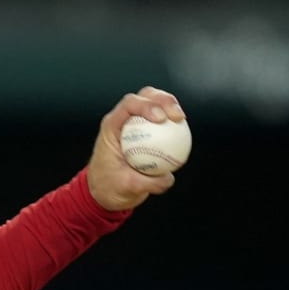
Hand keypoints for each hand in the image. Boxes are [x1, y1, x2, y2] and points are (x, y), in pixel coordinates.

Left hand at [86, 86, 183, 210]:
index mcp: (112, 127)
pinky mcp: (147, 133)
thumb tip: (168, 177)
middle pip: (145, 97)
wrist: (105, 192)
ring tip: (181, 119)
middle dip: (163, 100)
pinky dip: (174, 124)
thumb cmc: (109, 187)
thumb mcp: (126, 187)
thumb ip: (147, 183)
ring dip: (171, 106)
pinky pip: (163, 124)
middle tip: (177, 116)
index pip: (128, 105)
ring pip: (155, 104)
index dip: (146, 105)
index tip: (161, 118)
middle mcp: (123, 121)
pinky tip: (183, 132)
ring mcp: (136, 125)